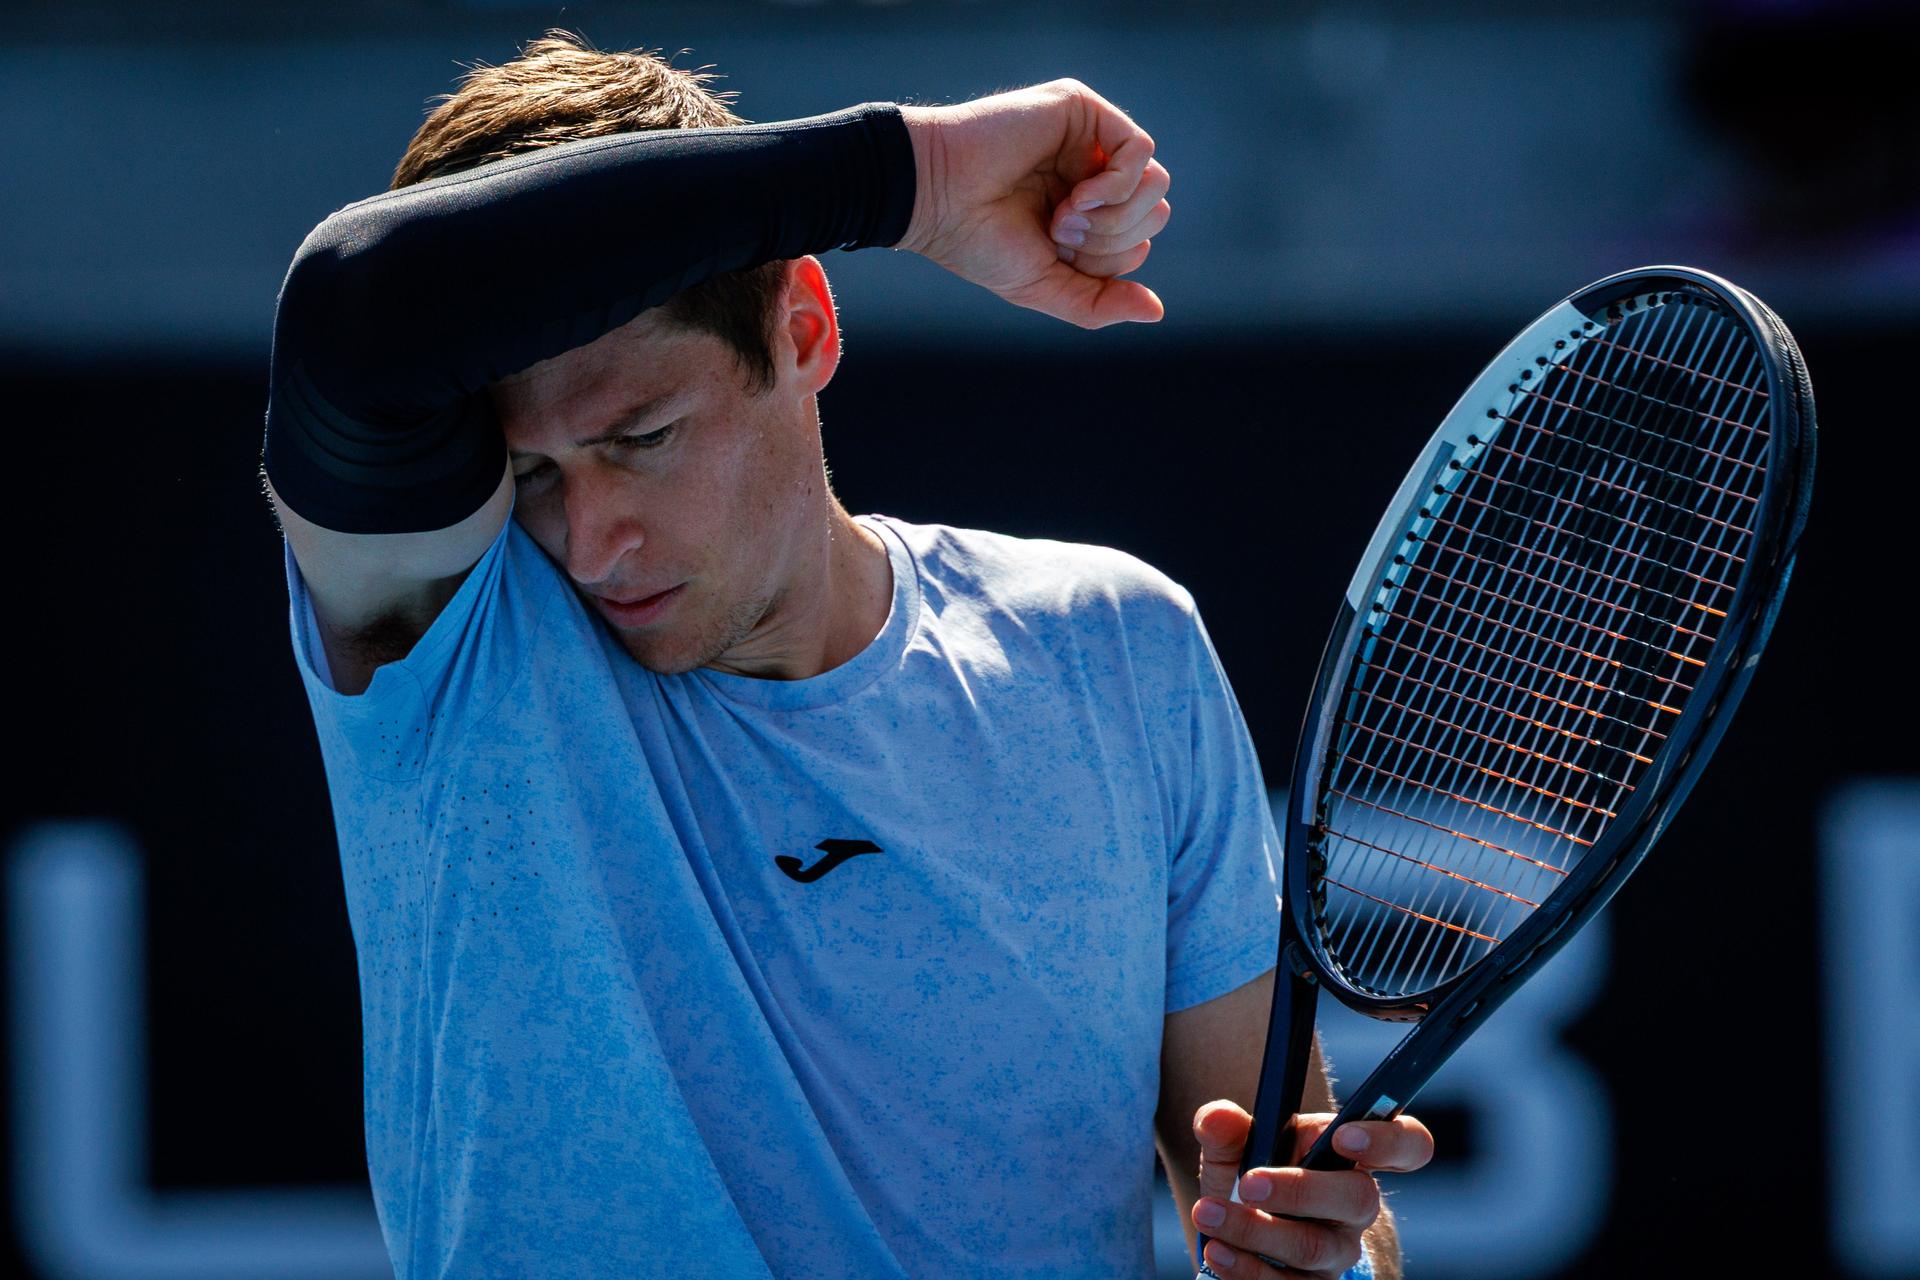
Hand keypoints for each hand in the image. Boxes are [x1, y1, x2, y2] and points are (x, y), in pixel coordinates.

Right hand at [897, 79, 1169, 328]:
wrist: (937, 199)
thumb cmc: (980, 244)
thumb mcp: (1046, 288)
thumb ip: (1101, 303)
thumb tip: (1157, 312)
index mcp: (1086, 215)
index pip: (1139, 242)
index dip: (1106, 261)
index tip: (1055, 252)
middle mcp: (1092, 175)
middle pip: (1155, 213)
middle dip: (1112, 239)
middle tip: (1058, 231)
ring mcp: (1089, 140)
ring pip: (1156, 183)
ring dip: (1114, 214)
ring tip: (1064, 213)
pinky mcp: (1083, 110)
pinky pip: (1141, 150)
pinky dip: (1117, 184)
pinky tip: (1078, 194)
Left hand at [1190, 1100, 1432, 1278]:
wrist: (1241, 1231)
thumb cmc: (1250, 1176)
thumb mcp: (1236, 1147)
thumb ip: (1226, 1128)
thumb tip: (1216, 1117)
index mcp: (1351, 1156)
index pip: (1407, 1145)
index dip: (1389, 1140)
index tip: (1343, 1136)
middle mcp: (1355, 1207)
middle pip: (1359, 1199)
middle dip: (1300, 1190)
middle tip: (1248, 1184)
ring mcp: (1338, 1252)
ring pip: (1314, 1248)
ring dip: (1256, 1230)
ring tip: (1208, 1213)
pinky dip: (1247, 1270)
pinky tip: (1218, 1252)